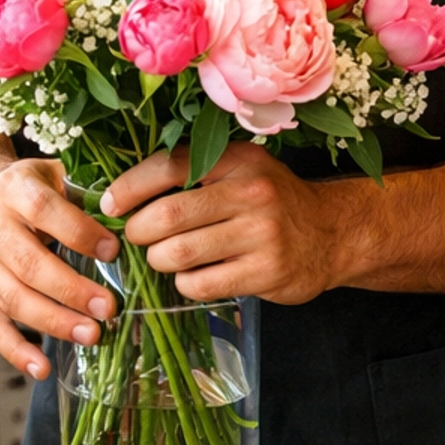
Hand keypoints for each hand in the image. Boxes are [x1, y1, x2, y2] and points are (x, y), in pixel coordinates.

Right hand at [0, 158, 121, 378]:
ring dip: (52, 322)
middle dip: (71, 290)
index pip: (44, 210)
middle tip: (109, 308)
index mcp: (14, 189)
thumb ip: (87, 192)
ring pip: (12, 299)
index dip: (79, 232)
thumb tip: (135, 217)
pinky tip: (43, 369)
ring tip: (90, 335)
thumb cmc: (31, 188)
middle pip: (29, 264)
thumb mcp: (55, 174)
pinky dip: (16, 351)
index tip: (114, 251)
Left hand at [100, 143, 340, 305]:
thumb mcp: (242, 170)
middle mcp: (251, 192)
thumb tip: (123, 194)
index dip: (130, 187)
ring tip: (168, 257)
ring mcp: (261, 234)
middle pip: (168, 216)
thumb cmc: (273, 202)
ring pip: (179, 254)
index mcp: (239, 160)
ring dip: (160, 261)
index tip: (110, 204)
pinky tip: (197, 276)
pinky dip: (186, 284)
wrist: (333, 234)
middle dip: (139, 232)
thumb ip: (195, 172)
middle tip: (138, 237)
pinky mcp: (265, 272)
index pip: (170, 166)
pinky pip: (200, 284)